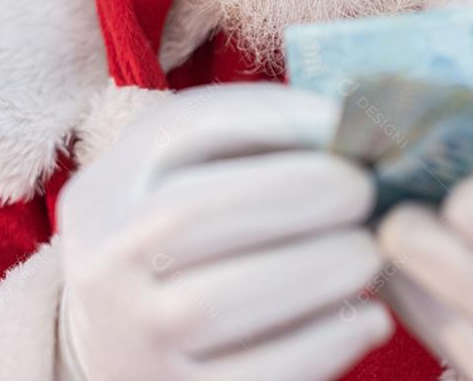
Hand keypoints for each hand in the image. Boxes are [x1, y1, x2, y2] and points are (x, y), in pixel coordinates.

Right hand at [58, 84, 393, 380]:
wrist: (121, 345)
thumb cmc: (176, 247)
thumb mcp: (178, 182)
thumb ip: (247, 146)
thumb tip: (348, 129)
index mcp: (107, 191)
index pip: (179, 131)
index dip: (272, 118)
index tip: (344, 123)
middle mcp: (103, 262)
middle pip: (190, 214)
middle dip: (298, 192)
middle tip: (364, 191)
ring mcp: (133, 339)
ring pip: (217, 301)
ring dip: (317, 268)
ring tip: (367, 253)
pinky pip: (257, 376)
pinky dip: (327, 341)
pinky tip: (369, 318)